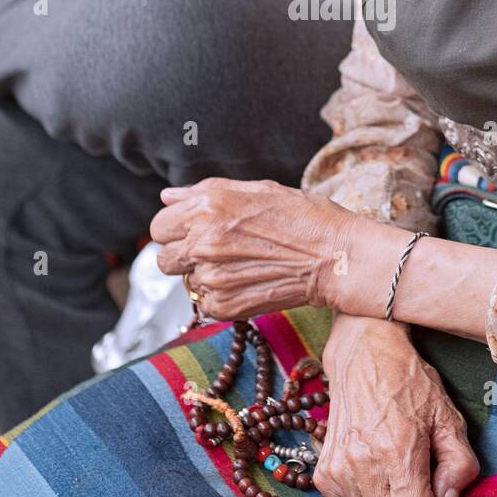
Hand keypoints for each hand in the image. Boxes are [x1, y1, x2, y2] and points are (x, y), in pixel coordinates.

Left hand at [151, 178, 354, 318]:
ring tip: (238, 265)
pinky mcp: (225, 306)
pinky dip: (219, 296)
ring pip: (185, 281)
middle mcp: (204, 242)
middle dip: (183, 254)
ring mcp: (213, 278)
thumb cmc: (304, 217)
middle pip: (164, 258)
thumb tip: (167, 196)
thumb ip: (204, 192)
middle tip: (215, 250)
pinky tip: (246, 282)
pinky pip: (203, 303)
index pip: (159, 226)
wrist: (337, 257)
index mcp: (207, 208)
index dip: (175, 228)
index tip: (193, 231)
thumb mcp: (256, 189)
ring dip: (203, 275)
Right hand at [314, 313, 479, 496]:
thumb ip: (460, 465)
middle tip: (419, 491)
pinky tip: (375, 470)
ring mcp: (338, 471)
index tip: (437, 494)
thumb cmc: (411, 384)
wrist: (363, 355)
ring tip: (395, 474)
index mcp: (397, 451)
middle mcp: (362, 465)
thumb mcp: (449, 417)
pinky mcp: (324, 474)